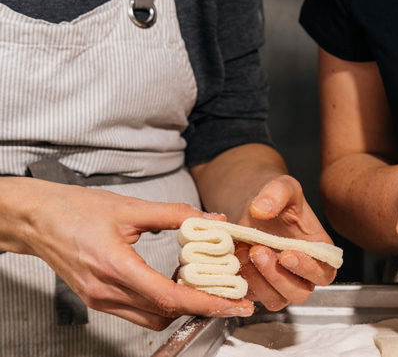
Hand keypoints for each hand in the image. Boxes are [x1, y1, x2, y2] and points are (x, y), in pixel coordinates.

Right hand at [9, 178, 252, 330]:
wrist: (37, 219)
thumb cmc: (77, 210)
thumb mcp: (131, 207)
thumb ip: (176, 214)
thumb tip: (212, 221)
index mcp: (115, 266)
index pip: (169, 296)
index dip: (205, 302)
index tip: (232, 302)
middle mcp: (107, 291)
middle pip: (166, 313)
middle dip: (203, 307)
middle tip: (230, 295)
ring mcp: (101, 300)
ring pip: (154, 319)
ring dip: (182, 308)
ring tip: (205, 287)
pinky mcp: (99, 300)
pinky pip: (139, 313)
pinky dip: (163, 304)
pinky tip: (175, 283)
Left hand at [235, 175, 336, 310]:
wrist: (254, 207)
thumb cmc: (277, 199)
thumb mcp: (282, 186)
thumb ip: (277, 193)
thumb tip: (261, 210)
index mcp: (319, 252)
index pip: (323, 273)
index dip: (307, 268)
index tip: (287, 254)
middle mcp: (303, 273)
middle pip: (300, 293)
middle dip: (278, 276)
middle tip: (259, 251)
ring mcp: (281, 283)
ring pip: (276, 299)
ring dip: (259, 282)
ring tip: (245, 253)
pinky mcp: (259, 288)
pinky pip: (254, 297)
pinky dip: (244, 282)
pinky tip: (236, 259)